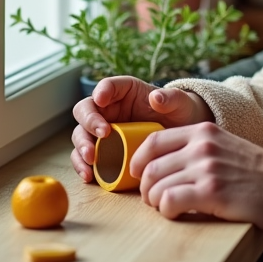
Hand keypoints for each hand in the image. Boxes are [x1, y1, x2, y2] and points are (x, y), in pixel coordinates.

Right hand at [69, 77, 213, 181]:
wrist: (181, 139)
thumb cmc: (179, 114)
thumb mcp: (180, 104)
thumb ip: (171, 98)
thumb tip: (156, 98)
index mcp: (124, 91)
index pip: (107, 86)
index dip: (102, 91)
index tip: (102, 100)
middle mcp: (109, 109)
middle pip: (86, 110)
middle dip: (88, 122)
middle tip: (102, 135)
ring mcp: (103, 131)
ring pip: (81, 134)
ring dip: (81, 147)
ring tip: (91, 160)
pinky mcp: (103, 151)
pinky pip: (85, 157)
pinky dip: (83, 166)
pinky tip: (89, 175)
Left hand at [131, 122, 262, 228]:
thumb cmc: (255, 171)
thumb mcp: (223, 145)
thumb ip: (195, 148)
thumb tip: (160, 163)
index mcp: (203, 131)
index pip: (153, 141)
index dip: (137, 160)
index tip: (137, 175)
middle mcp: (202, 146)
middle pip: (150, 166)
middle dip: (145, 187)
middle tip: (152, 199)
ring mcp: (206, 168)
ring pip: (156, 186)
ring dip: (155, 202)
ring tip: (165, 207)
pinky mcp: (211, 192)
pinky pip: (169, 201)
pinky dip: (166, 211)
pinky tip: (177, 213)